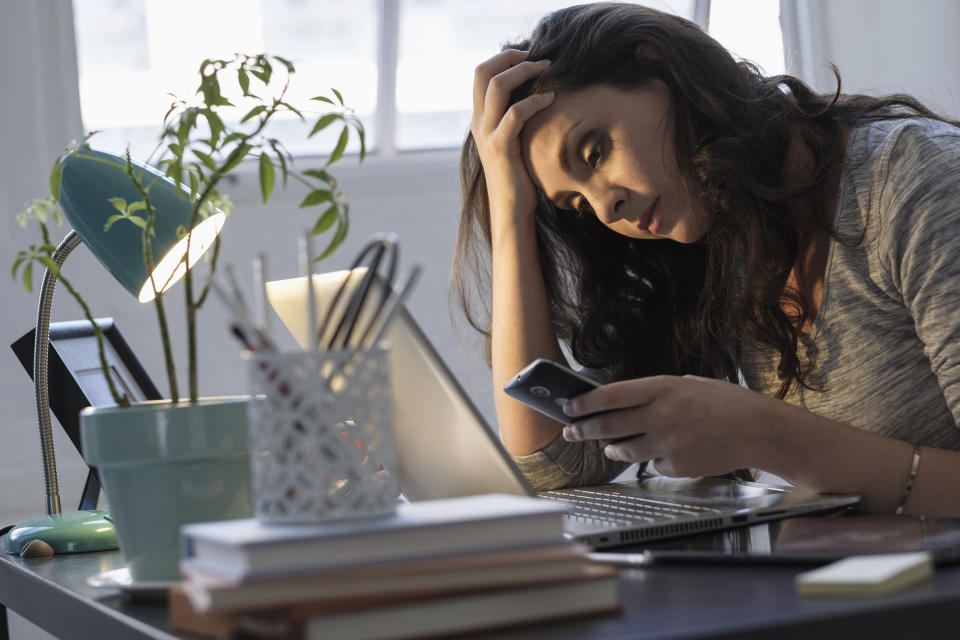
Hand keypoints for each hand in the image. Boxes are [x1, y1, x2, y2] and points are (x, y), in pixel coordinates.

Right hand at [471, 49, 554, 225]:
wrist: (511, 210)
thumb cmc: (520, 177)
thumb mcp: (516, 141)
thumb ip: (517, 120)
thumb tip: (540, 96)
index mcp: (480, 118)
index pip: (481, 73)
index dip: (504, 58)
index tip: (530, 57)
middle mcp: (479, 122)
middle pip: (482, 72)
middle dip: (510, 57)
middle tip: (539, 57)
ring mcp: (487, 134)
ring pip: (496, 86)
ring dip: (523, 71)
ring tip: (547, 69)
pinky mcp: (500, 147)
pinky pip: (515, 114)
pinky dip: (534, 101)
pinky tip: (551, 99)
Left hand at [561, 375, 778, 476]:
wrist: (759, 430)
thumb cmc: (725, 403)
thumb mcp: (688, 385)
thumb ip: (655, 394)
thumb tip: (621, 403)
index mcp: (663, 389)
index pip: (610, 396)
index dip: (585, 403)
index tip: (569, 407)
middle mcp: (661, 416)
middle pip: (609, 425)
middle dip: (584, 430)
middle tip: (571, 431)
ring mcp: (668, 444)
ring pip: (624, 450)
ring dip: (613, 449)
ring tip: (609, 447)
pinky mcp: (676, 466)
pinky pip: (652, 464)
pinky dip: (653, 459)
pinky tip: (664, 452)